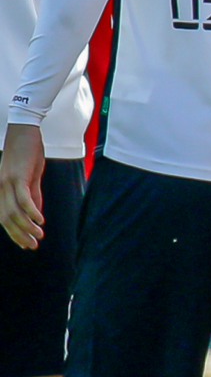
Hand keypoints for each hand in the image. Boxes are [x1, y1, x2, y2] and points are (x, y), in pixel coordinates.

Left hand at [0, 123, 46, 248]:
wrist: (25, 130)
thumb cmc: (28, 151)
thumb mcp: (31, 175)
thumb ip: (33, 194)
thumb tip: (36, 213)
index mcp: (1, 189)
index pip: (5, 217)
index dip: (14, 233)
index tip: (26, 244)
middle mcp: (0, 188)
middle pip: (7, 219)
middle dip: (19, 235)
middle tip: (32, 246)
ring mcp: (7, 183)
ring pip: (14, 213)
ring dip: (27, 227)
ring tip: (39, 236)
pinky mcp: (18, 177)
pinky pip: (24, 200)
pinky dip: (32, 212)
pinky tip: (41, 221)